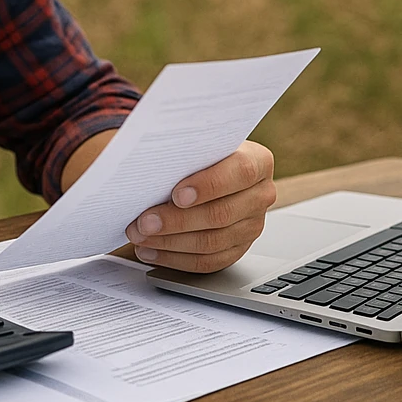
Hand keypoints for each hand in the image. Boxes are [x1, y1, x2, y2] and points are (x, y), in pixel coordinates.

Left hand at [123, 141, 275, 272]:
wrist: (211, 166)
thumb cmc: (200, 150)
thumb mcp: (198, 140)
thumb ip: (184, 147)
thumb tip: (143, 150)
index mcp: (258, 161)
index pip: (240, 172)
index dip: (208, 185)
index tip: (177, 194)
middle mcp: (260, 194)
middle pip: (221, 214)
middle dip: (177, 220)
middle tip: (144, 222)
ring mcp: (252, 225)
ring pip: (212, 242)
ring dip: (170, 242)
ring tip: (141, 236)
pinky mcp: (238, 248)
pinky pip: (208, 261)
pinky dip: (175, 258)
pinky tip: (152, 250)